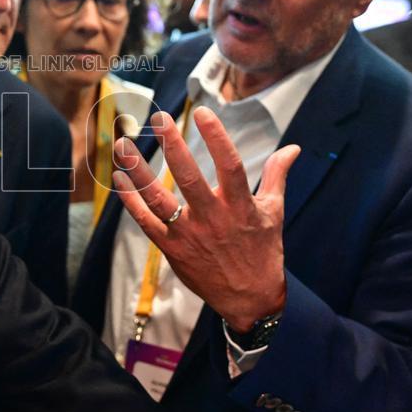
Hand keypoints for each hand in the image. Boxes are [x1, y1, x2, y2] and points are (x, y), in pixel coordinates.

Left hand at [111, 106, 300, 330]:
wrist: (250, 300)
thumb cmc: (262, 251)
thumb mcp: (274, 212)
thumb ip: (277, 176)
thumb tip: (293, 147)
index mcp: (240, 206)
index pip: (229, 165)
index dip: (216, 137)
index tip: (202, 112)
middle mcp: (213, 219)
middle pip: (189, 178)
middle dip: (173, 147)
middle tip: (159, 119)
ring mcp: (189, 234)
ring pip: (159, 200)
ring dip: (139, 172)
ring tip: (123, 145)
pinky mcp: (172, 249)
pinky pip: (146, 222)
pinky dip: (130, 201)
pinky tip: (118, 178)